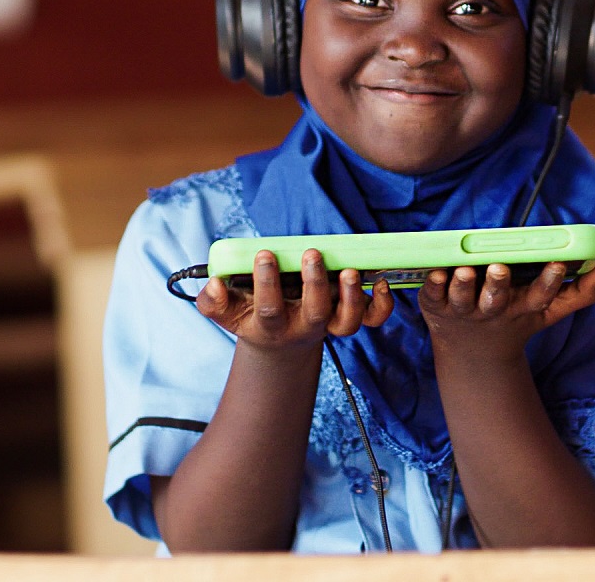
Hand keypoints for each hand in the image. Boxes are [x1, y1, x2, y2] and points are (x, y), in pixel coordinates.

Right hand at [196, 249, 392, 353]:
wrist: (278, 341)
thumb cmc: (250, 315)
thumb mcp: (226, 311)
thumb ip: (213, 300)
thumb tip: (213, 284)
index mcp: (270, 326)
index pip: (269, 309)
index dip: (267, 284)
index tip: (264, 254)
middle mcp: (303, 327)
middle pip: (314, 314)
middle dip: (315, 284)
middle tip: (310, 254)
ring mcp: (328, 324)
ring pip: (346, 322)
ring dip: (352, 298)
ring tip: (349, 271)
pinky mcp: (347, 318)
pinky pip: (371, 318)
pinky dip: (381, 305)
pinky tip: (380, 282)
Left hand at [419, 261, 594, 364]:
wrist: (472, 351)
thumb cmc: (513, 319)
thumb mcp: (546, 311)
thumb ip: (578, 292)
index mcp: (521, 308)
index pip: (540, 295)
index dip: (549, 281)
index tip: (557, 264)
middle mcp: (492, 310)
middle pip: (496, 299)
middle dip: (498, 283)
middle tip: (499, 267)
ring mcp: (462, 311)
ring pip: (462, 299)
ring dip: (463, 285)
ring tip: (464, 270)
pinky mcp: (436, 307)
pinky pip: (432, 297)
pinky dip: (432, 286)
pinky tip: (434, 272)